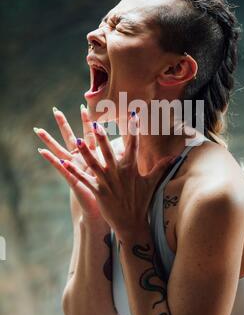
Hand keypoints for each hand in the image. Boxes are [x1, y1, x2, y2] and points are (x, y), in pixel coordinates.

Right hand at [34, 105, 123, 219]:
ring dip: (50, 140)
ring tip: (38, 129)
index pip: (90, 134)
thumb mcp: (121, 170)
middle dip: (63, 124)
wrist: (105, 209)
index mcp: (94, 155)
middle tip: (55, 110)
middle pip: (72, 137)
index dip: (87, 121)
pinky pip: (60, 168)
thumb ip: (127, 156)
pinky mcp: (73, 178)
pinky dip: (51, 160)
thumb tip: (134, 144)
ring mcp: (75, 168)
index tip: (83, 105)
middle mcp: (82, 159)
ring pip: (61, 151)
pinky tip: (41, 152)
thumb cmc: (113, 190)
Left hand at [58, 113, 175, 234]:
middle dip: (102, 138)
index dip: (133, 129)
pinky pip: (84, 180)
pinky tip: (64, 163)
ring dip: (85, 152)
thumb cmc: (141, 201)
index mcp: (131, 168)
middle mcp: (118, 173)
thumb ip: (161, 167)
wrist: (132, 223)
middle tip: (95, 124)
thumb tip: (175, 157)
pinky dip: (74, 172)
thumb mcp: (152, 182)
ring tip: (77, 140)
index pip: (133, 144)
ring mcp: (107, 182)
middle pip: (109, 152)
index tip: (133, 114)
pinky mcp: (98, 192)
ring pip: (94, 164)